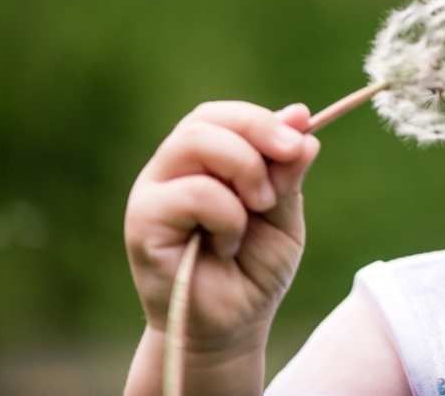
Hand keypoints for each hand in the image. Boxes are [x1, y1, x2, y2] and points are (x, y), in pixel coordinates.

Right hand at [124, 100, 320, 354]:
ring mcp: (152, 193)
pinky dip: (227, 214)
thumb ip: (286, 169)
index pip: (222, 116)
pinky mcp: (142, 222)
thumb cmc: (254, 268)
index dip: (262, 119)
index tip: (302, 135)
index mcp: (203, 162)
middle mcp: (172, 170)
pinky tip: (227, 246)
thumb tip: (299, 116)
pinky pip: (193, 192)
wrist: (233, 327)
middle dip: (257, 132)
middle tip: (290, 158)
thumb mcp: (283, 212)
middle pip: (205, 121)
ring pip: (195, 143)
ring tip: (258, 208)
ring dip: (245, 169)